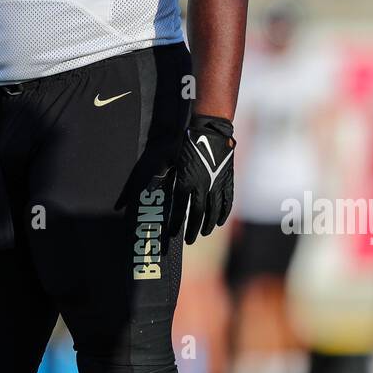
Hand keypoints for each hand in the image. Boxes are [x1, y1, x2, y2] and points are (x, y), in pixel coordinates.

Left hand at [169, 114, 235, 244]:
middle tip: (189, 241)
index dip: (175, 223)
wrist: (209, 131)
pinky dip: (223, 213)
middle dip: (192, 230)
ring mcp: (216, 184)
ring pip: (213, 211)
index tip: (172, 234)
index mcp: (185, 182)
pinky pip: (226, 201)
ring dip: (208, 224)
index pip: (179, 209)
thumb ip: (158, 176)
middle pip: (197, 214)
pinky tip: (219, 222)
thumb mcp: (167, 159)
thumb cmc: (185, 143)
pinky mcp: (227, 180)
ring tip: (203, 233)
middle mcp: (201, 186)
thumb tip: (145, 190)